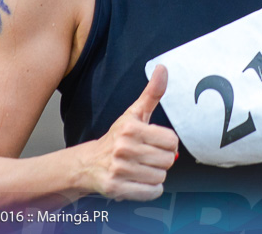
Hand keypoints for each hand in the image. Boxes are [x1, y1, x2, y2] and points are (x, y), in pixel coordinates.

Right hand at [77, 65, 178, 200]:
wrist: (89, 163)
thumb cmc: (118, 137)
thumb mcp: (135, 113)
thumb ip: (152, 92)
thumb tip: (163, 68)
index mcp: (131, 128)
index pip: (172, 141)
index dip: (167, 143)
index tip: (156, 143)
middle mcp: (124, 148)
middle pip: (168, 160)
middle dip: (162, 160)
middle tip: (147, 156)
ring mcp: (119, 169)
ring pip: (161, 177)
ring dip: (155, 175)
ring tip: (141, 168)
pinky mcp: (116, 187)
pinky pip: (151, 192)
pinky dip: (149, 189)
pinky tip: (138, 180)